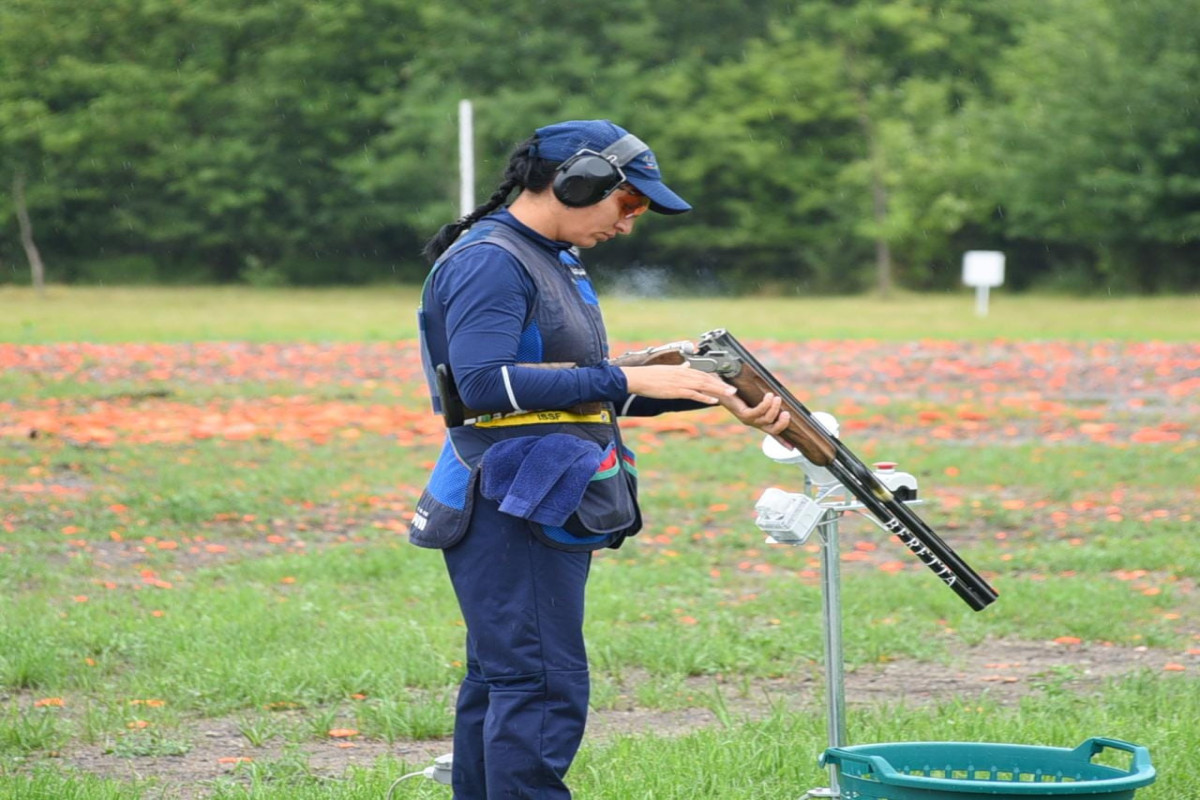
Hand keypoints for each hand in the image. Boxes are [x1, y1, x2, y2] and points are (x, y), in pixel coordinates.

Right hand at [620, 364, 736, 403]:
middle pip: (707, 379)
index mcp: (682, 369)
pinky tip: (713, 400)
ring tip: (730, 394)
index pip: (702, 373)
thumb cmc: (649, 375)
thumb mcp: (667, 369)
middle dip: (721, 385)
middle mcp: (684, 374)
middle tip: (734, 390)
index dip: (715, 379)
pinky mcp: (676, 390)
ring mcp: (681, 382)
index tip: (725, 383)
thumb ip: (679, 368)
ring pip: (704, 385)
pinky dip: (705, 396)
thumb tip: (687, 365)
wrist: (637, 378)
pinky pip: (694, 394)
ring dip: (718, 390)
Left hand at [718, 390, 792, 444]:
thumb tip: (780, 398)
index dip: (782, 441)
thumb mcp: (756, 399)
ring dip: (774, 409)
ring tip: (777, 398)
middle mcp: (755, 423)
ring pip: (766, 419)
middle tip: (787, 413)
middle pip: (773, 430)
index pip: (773, 433)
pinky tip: (769, 396)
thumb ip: (767, 402)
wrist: (723, 391)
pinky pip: (758, 412)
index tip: (792, 449)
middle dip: (782, 423)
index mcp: (759, 421)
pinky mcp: (743, 414)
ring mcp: (749, 420)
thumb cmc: (741, 393)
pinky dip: (766, 404)